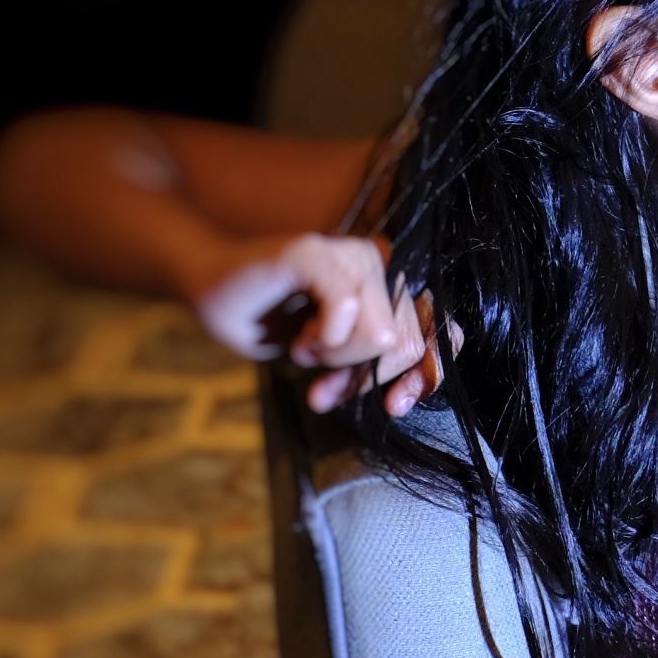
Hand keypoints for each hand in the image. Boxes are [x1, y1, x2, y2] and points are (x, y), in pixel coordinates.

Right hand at [193, 232, 433, 413]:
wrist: (215, 298)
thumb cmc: (278, 326)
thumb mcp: (338, 361)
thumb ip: (375, 368)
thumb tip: (403, 396)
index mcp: (393, 291)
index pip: (441, 333)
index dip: (426, 374)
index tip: (393, 404)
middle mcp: (381, 266)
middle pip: (406, 344)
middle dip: (360, 375)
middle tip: (323, 375)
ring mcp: (352, 255)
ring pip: (379, 333)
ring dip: (334, 356)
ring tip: (306, 345)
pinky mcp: (317, 253)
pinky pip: (345, 308)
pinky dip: (321, 337)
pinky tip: (301, 334)